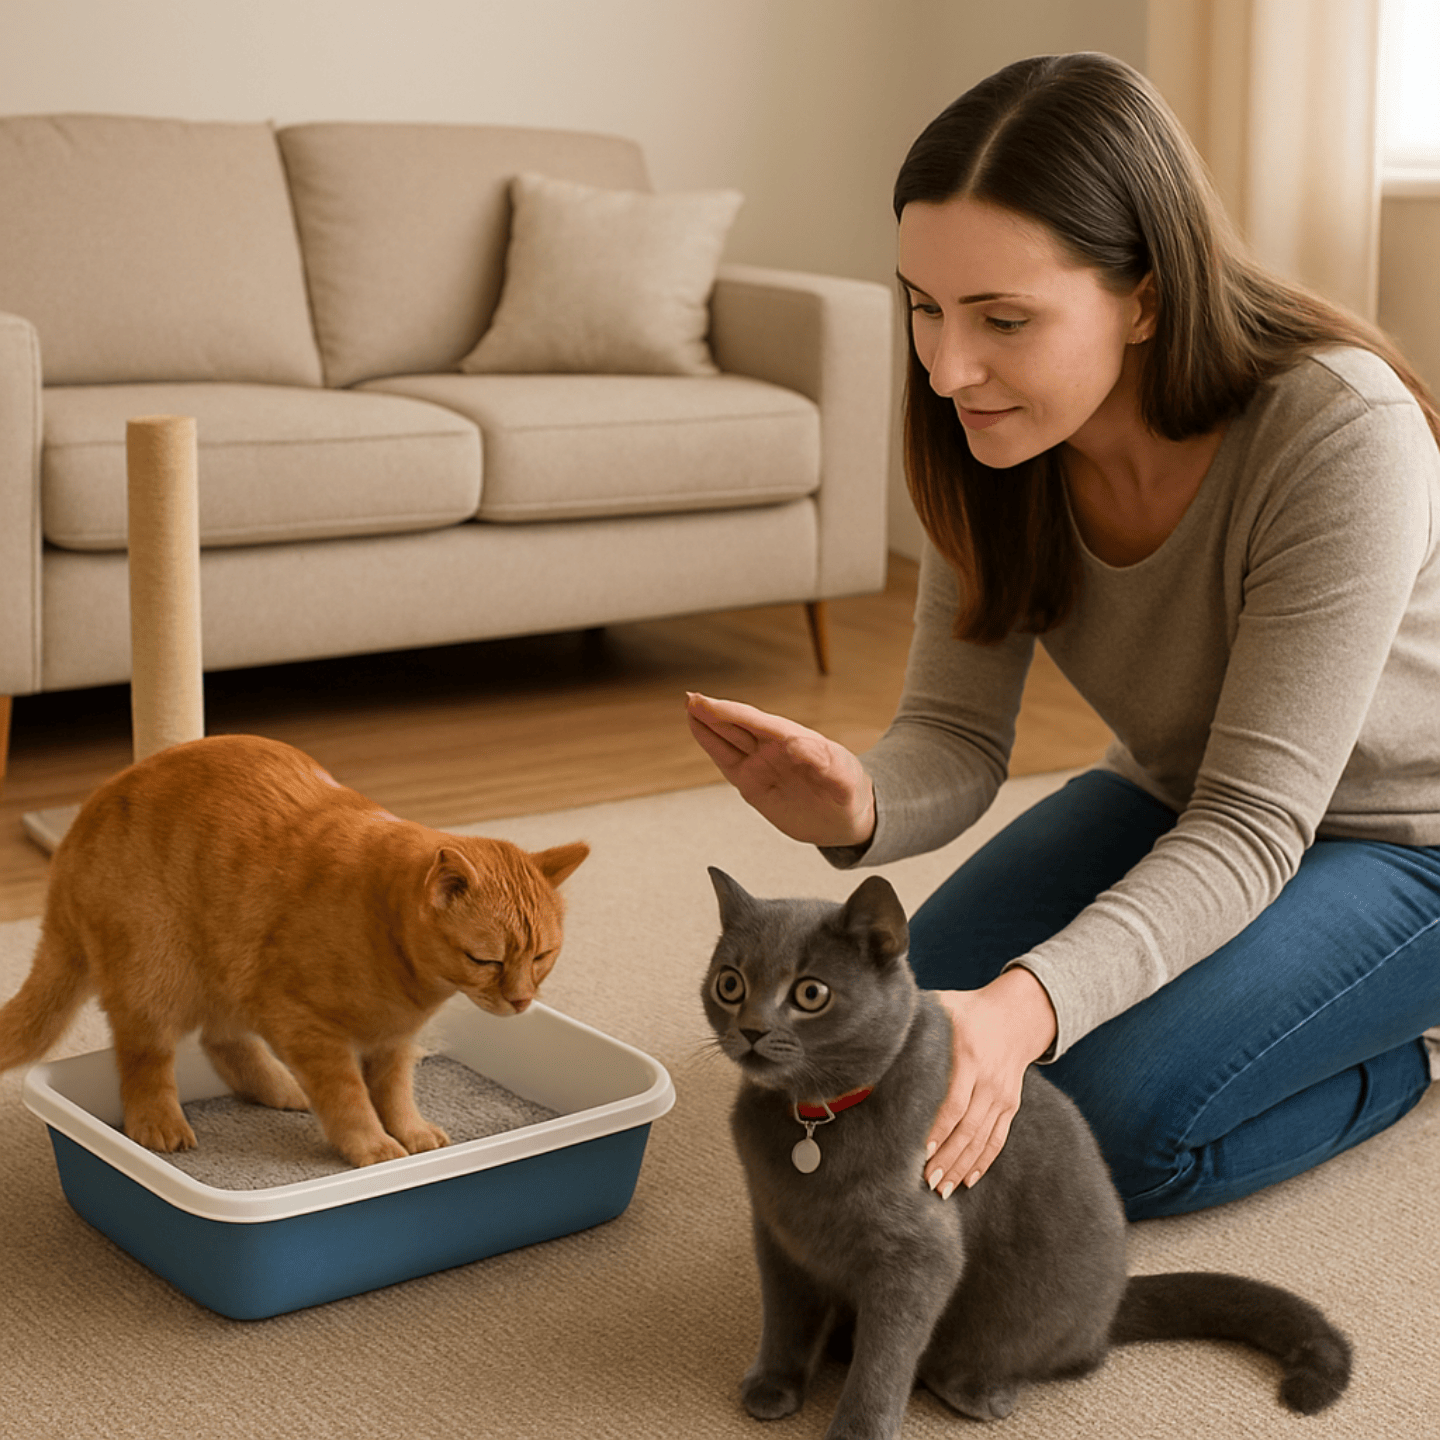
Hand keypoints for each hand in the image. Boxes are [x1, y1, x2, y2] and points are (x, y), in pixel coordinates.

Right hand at [685, 692, 875, 847]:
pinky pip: (727, 762)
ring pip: (729, 740)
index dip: (733, 713)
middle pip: (739, 726)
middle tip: (691, 698)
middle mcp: (774, 750)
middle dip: (714, 712)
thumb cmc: (850, 793)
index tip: (711, 705)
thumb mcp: (845, 781)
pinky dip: (712, 746)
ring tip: (689, 707)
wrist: (846, 819)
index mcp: (796, 742)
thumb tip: (802, 745)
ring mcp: (762, 764)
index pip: (759, 724)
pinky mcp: (753, 783)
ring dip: (708, 724)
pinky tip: (700, 730)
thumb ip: (826, 766)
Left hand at [924, 968, 1056, 1196]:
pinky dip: (984, 1162)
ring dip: (962, 1167)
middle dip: (948, 1159)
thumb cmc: (968, 1009)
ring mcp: (1002, 1095)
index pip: (955, 1101)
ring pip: (983, 1139)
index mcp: (969, 1055)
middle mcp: (989, 1080)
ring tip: (942, 1189)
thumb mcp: (943, 1006)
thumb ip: (915, 1019)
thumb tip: (877, 1032)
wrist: (1018, 1014)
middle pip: (968, 1128)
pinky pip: (999, 1139)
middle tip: (927, 1182)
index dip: (939, 1129)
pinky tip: (968, 1179)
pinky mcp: (1011, 1105)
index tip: (923, 1151)